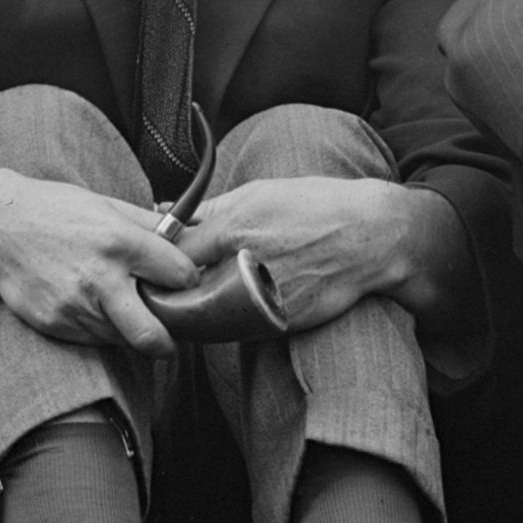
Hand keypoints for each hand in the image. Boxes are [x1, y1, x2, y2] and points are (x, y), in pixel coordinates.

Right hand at [0, 170, 197, 358]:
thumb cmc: (55, 211)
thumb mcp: (106, 204)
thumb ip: (150, 222)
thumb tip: (193, 228)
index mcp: (120, 241)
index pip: (180, 276)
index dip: (189, 282)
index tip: (185, 283)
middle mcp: (101, 278)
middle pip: (152, 335)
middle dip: (168, 342)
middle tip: (170, 335)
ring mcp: (76, 306)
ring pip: (123, 340)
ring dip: (131, 332)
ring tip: (125, 309)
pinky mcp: (56, 323)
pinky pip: (94, 339)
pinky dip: (102, 330)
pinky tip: (94, 307)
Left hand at [172, 177, 439, 334]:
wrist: (370, 236)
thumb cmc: (313, 206)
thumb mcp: (258, 193)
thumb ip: (208, 208)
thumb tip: (164, 209)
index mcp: (231, 229)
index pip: (170, 255)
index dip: (157, 263)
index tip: (152, 266)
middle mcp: (242, 266)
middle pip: (183, 292)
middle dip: (171, 293)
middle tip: (166, 291)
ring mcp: (261, 298)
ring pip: (206, 318)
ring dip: (195, 314)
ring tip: (196, 302)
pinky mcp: (278, 322)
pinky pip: (238, 329)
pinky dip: (227, 323)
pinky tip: (229, 310)